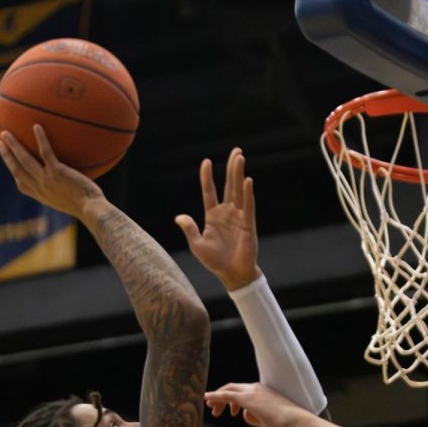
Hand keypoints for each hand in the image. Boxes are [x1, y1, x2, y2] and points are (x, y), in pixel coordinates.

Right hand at [0, 126, 103, 218]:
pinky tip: (37, 126)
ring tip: (6, 133)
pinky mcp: (57, 173)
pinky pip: (46, 153)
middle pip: (17, 170)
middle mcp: (41, 188)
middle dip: (6, 156)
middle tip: (0, 142)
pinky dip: (41, 139)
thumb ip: (65, 191)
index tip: (9, 162)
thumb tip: (72, 182)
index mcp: (43, 196)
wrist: (92, 211)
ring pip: (25, 160)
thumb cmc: (88, 208)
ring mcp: (47, 180)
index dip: (14, 173)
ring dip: (13, 146)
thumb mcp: (72, 202)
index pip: (23, 185)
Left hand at [175, 148, 259, 290]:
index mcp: (213, 216)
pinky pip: (248, 206)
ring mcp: (238, 217)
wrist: (232, 275)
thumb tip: (179, 217)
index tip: (206, 162)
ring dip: (239, 174)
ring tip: (240, 158)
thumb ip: (190, 229)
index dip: (207, 177)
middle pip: (228, 185)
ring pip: (238, 191)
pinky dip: (248, 194)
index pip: (209, 192)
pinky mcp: (248, 224)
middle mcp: (227, 213)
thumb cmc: (215, 261)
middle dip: (231, 168)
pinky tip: (247, 181)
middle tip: (236, 151)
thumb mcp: (197, 245)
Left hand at [205, 382, 312, 426]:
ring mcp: (252, 392)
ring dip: (218, 399)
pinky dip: (215, 396)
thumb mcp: (268, 421)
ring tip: (213, 412)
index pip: (243, 391)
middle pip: (233, 388)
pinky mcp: (248, 398)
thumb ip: (255, 417)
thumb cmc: (286, 425)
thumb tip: (246, 416)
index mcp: (263, 392)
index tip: (228, 411)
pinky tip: (207, 399)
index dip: (232, 399)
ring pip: (228, 390)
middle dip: (221, 398)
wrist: (296, 422)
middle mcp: (257, 388)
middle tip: (214, 411)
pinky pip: (226, 395)